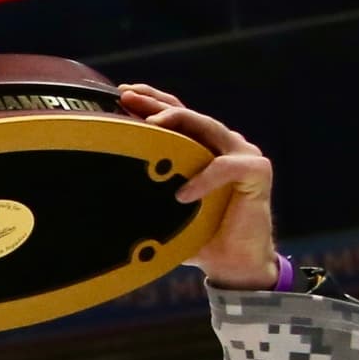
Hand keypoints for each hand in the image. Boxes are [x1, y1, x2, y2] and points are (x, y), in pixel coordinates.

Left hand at [114, 83, 275, 287]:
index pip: (176, 116)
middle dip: (156, 104)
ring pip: (208, 128)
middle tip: (127, 97)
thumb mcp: (167, 210)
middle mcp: (223, 144)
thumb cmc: (201, 236)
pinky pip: (225, 167)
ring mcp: (242, 154)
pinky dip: (204, 178)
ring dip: (178, 124)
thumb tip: (102, 190)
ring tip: (150, 127)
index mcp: (202, 149)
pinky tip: (183, 193)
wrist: (233, 265)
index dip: (151, 102)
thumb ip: (149, 192)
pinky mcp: (256, 171)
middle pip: (188, 114)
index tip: (122, 93)